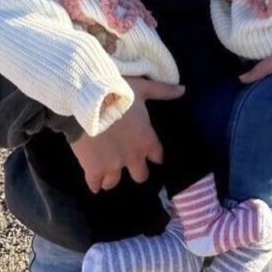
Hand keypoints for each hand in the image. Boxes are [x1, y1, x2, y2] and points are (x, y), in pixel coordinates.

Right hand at [70, 77, 183, 191]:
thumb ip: (163, 92)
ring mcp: (113, 165)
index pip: (157, 156)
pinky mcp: (94, 168)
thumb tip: (183, 90)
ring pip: (115, 181)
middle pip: (140, 175)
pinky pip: (95, 183)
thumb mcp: (143, 88)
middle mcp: (133, 157)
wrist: (87, 101)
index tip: (149, 153)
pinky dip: (94, 183)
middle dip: (135, 170)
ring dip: (112, 177)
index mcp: (146, 140)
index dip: (153, 155)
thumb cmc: (117, 92)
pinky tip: (94, 183)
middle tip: (127, 163)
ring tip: (107, 172)